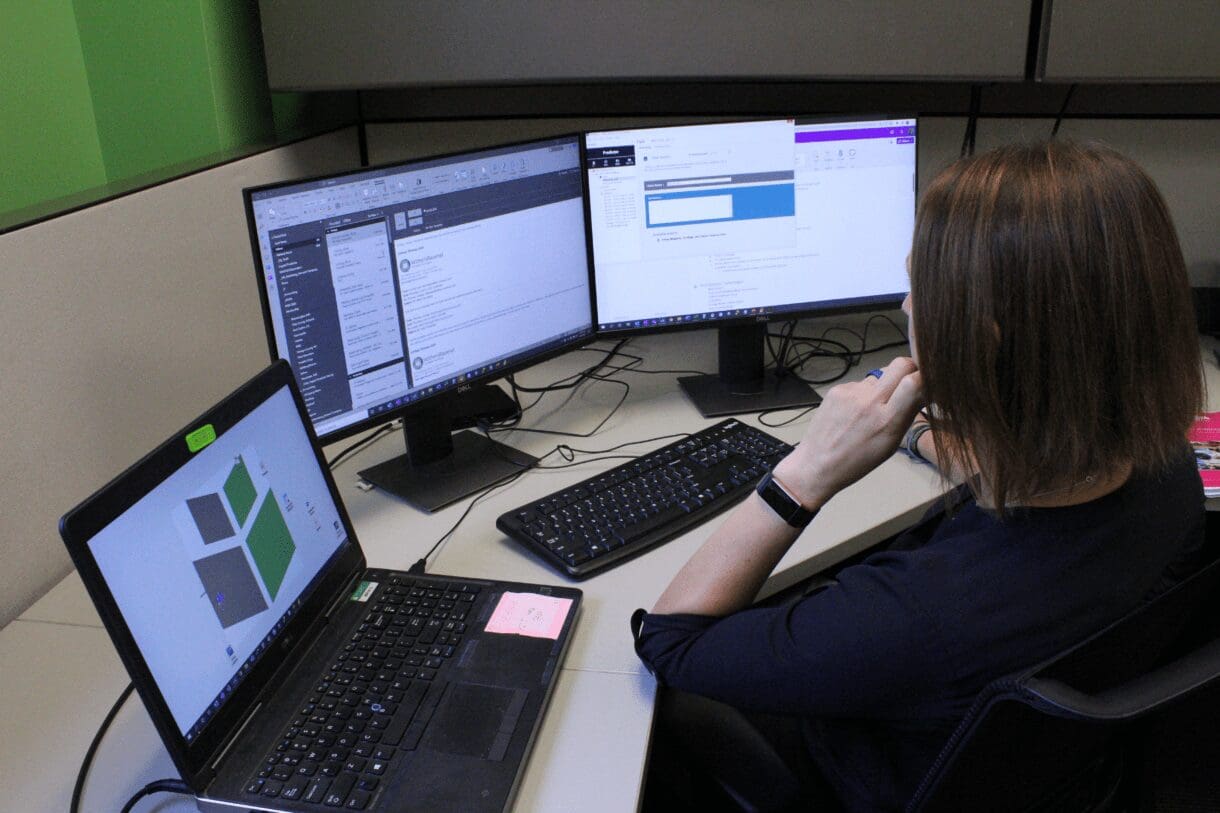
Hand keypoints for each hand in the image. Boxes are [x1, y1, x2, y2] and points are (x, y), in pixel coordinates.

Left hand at [773, 357, 923, 506]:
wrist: (817, 464)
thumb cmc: (857, 460)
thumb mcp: (891, 444)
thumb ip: (907, 414)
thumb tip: (922, 389)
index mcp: (888, 421)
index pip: (915, 382)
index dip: (926, 376)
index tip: (928, 381)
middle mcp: (870, 402)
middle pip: (900, 364)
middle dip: (910, 368)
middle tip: (908, 381)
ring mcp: (851, 393)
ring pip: (879, 377)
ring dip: (882, 387)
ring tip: (870, 410)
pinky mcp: (837, 389)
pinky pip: (860, 384)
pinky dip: (862, 394)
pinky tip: (853, 412)